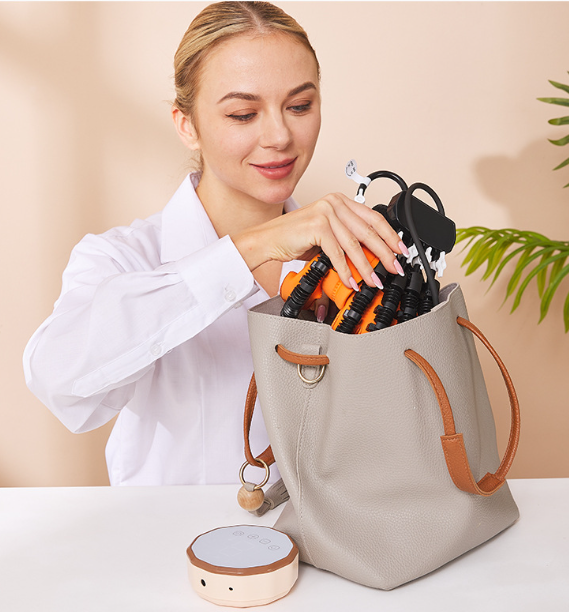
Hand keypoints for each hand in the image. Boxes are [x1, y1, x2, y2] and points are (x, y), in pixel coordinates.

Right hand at [232, 192, 406, 288]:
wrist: (267, 240)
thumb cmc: (294, 239)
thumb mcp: (327, 237)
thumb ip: (348, 240)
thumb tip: (372, 257)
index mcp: (340, 201)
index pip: (374, 218)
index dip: (390, 236)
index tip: (401, 251)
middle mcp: (334, 203)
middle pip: (369, 231)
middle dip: (384, 253)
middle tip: (394, 269)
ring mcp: (325, 212)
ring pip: (355, 244)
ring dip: (366, 267)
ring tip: (374, 281)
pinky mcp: (317, 226)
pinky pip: (337, 253)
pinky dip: (346, 270)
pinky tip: (352, 281)